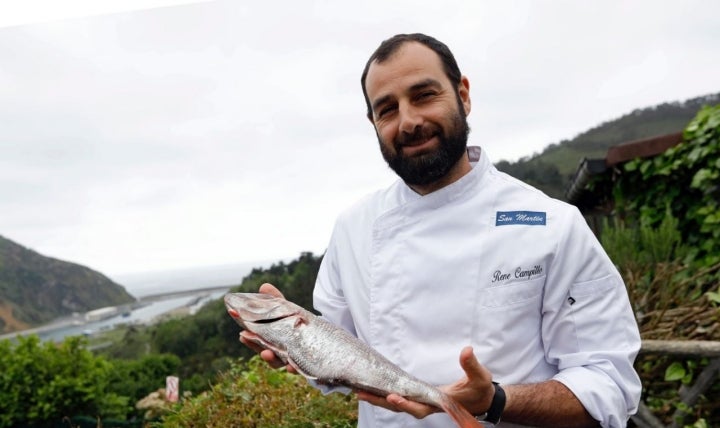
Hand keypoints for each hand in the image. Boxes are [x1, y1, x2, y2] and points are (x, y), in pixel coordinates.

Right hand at [238, 283, 296, 373]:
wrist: (322, 339)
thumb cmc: (298, 325)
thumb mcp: (288, 311)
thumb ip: (277, 301)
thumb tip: (264, 286)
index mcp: (270, 339)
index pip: (255, 338)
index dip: (246, 334)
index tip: (240, 331)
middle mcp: (277, 352)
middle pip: (262, 350)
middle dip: (253, 345)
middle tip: (245, 337)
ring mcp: (288, 359)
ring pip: (277, 363)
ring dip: (270, 359)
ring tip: (266, 353)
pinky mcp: (302, 365)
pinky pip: (297, 369)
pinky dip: (293, 369)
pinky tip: (291, 366)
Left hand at [356, 346, 494, 417]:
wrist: (482, 399)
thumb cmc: (480, 389)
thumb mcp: (480, 377)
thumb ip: (472, 365)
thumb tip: (466, 351)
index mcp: (440, 403)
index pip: (419, 407)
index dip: (406, 403)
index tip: (393, 396)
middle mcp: (428, 405)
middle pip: (400, 407)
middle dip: (381, 401)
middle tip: (361, 393)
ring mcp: (422, 402)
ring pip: (397, 404)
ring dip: (379, 399)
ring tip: (360, 391)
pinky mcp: (419, 396)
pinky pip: (400, 397)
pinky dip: (385, 395)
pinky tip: (374, 388)